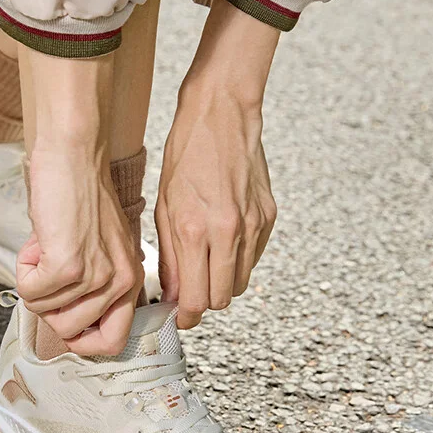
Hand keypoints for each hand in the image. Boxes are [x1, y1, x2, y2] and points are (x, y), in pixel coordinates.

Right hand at [16, 147, 143, 355]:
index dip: (83, 343)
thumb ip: (94, 285)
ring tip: (45, 248)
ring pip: (45, 312)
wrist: (73, 156)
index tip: (65, 327)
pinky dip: (24, 271)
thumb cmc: (80, 196)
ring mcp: (95, 277)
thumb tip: (67, 321)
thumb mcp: (101, 249)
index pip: (114, 342)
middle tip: (47, 272)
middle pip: (69, 331)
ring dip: (34, 283)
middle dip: (47, 307)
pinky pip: (30, 292)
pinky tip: (37, 243)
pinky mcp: (68, 267)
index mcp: (130, 280)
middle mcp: (119, 283)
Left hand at [154, 0, 279, 329]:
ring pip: (241, 284)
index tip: (180, 316)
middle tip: (190, 296)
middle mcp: (228, 233)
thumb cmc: (185, 157)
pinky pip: (253, 259)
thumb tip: (174, 294)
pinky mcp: (268, 218)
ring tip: (205, 267)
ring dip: (222, 284)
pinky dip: (238, 262)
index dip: (187, 316)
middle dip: (204, 304)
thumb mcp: (164, 209)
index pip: (196, 299)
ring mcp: (253, 226)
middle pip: (221, 299)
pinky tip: (222, 244)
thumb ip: (170, 257)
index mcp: (195, 231)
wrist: (221, 116)